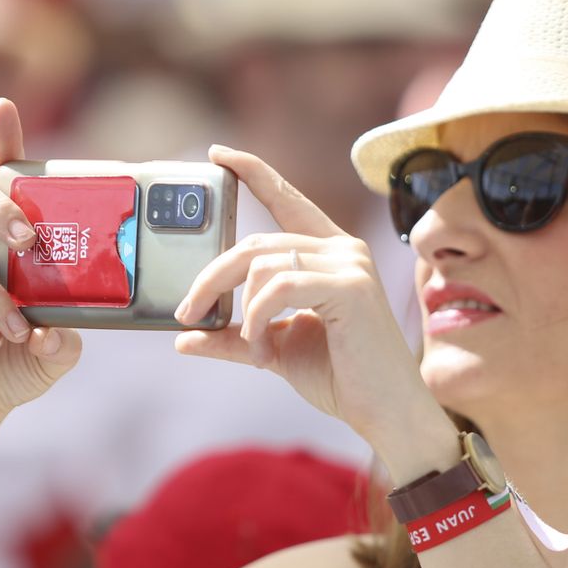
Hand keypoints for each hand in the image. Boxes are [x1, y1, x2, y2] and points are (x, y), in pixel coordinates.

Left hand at [175, 146, 448, 453]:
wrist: (384, 412)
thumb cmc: (340, 378)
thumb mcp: (274, 350)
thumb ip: (234, 337)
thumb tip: (184, 337)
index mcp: (328, 253)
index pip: (286, 200)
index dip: (252, 173)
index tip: (218, 155)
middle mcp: (342, 248)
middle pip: (254, 243)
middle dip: (211, 277)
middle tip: (187, 312)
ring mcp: (349, 263)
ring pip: (262, 264)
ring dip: (242, 312)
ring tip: (253, 349)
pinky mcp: (351, 286)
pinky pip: (280, 287)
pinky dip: (258, 320)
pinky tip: (262, 351)